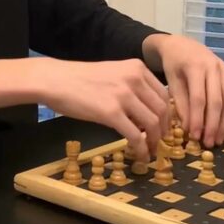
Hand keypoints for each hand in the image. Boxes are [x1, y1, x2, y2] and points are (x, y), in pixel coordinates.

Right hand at [37, 58, 168, 161]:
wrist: (55, 80)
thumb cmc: (79, 79)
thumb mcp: (113, 74)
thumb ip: (131, 87)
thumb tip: (145, 112)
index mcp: (137, 68)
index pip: (163, 94)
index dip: (167, 115)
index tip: (164, 127)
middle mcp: (134, 79)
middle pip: (162, 109)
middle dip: (164, 130)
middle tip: (160, 142)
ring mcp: (123, 95)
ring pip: (152, 123)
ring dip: (155, 141)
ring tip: (150, 151)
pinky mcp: (111, 112)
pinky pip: (135, 135)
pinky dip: (141, 148)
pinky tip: (139, 155)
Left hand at [142, 34, 223, 147]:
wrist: (182, 45)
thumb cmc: (174, 65)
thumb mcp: (171, 82)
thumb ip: (181, 104)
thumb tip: (189, 129)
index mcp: (196, 67)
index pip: (199, 98)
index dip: (198, 119)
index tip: (194, 136)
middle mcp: (215, 67)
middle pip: (218, 101)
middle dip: (214, 125)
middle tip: (208, 143)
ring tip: (219, 139)